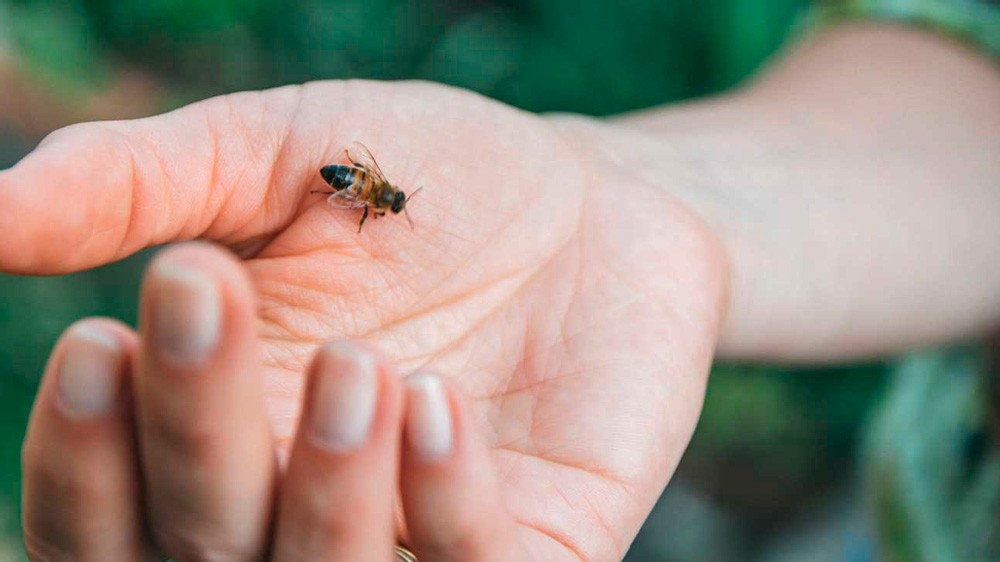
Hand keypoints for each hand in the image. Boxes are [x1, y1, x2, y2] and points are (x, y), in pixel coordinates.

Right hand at [6, 80, 726, 559]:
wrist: (589, 196)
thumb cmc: (422, 176)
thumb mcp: (272, 155)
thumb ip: (137, 185)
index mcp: (228, 434)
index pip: (113, 515)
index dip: (85, 460)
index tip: (103, 337)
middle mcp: (313, 507)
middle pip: (208, 555)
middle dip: (195, 439)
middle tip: (205, 292)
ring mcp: (426, 535)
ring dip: (321, 493)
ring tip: (356, 360)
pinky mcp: (542, 543)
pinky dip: (443, 506)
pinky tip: (435, 403)